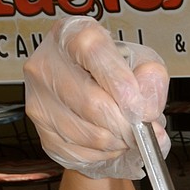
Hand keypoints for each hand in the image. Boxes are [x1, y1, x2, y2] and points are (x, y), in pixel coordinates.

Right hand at [23, 18, 170, 179]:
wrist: (95, 98)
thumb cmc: (116, 75)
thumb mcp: (142, 64)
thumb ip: (151, 77)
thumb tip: (144, 105)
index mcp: (70, 35)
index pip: (91, 50)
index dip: (118, 80)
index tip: (137, 105)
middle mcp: (45, 64)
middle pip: (91, 102)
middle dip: (125, 123)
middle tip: (142, 129)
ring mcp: (38, 100)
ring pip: (89, 133)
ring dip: (118, 141)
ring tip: (127, 134)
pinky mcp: (42, 132)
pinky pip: (81, 153)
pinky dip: (105, 154)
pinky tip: (110, 142)